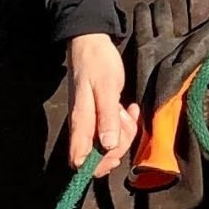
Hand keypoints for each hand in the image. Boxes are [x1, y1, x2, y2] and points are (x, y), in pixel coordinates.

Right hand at [64, 32, 137, 176]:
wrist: (91, 43)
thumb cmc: (97, 63)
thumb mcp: (107, 88)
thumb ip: (106, 117)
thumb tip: (108, 145)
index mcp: (81, 122)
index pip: (80, 160)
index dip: (98, 164)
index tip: (116, 153)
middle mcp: (83, 126)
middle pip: (99, 155)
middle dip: (119, 144)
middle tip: (126, 120)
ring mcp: (91, 121)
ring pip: (109, 143)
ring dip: (124, 131)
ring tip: (126, 110)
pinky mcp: (100, 115)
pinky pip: (114, 129)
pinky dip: (124, 123)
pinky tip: (128, 107)